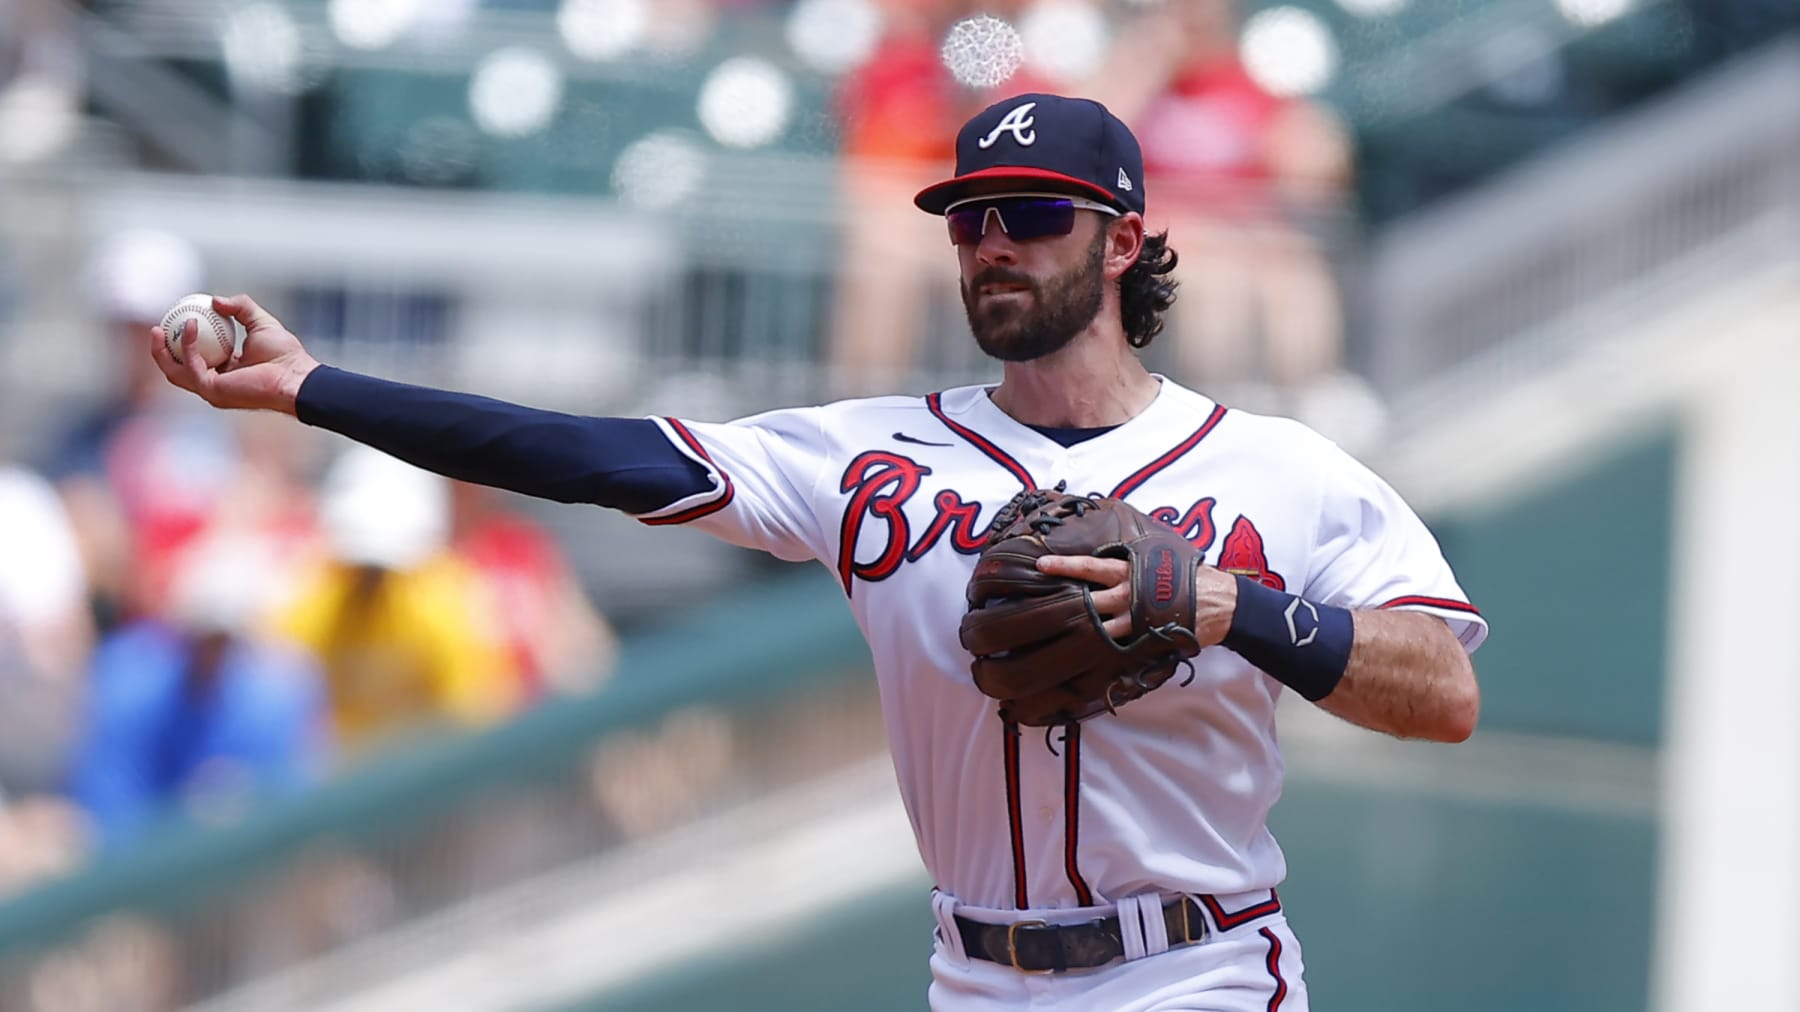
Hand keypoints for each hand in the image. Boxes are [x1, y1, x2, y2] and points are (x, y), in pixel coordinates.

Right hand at [150, 294, 319, 414]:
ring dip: (163, 351)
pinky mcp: (213, 391)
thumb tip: (215, 300)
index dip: (180, 342)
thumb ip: (241, 308)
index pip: (195, 358)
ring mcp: (212, 391)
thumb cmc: (285, 354)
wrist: (296, 375)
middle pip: (178, 369)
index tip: (174, 320)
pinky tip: (189, 325)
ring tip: (157, 329)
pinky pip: (192, 365)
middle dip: (161, 351)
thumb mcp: (261, 322)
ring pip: (176, 372)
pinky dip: (188, 345)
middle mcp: (216, 384)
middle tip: (156, 328)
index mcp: (226, 371)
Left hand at [1037, 555, 1238, 644]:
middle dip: (1063, 604)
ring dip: (1079, 629)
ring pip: (1098, 628)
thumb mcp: (1158, 554)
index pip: (1090, 567)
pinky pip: (1117, 646)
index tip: (1041, 564)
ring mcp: (1134, 620)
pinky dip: (1102, 648)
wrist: (1218, 602)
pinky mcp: (1143, 639)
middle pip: (1087, 601)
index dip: (1065, 566)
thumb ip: (1132, 554)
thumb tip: (1110, 547)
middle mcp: (1127, 595)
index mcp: (1129, 571)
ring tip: (1053, 632)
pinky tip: (1083, 652)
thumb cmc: (1187, 573)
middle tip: (1036, 607)